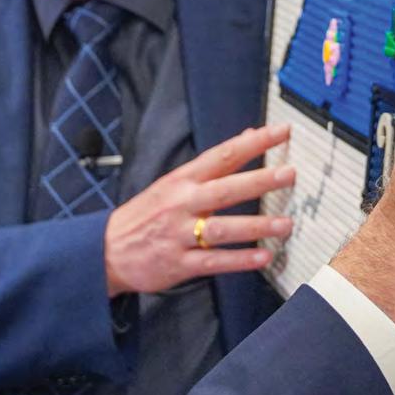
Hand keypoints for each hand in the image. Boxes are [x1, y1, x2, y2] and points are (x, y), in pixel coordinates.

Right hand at [104, 124, 293, 295]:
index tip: (281, 132)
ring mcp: (179, 234)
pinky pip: (214, 261)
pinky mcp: (179, 263)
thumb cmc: (145, 214)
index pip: (222, 155)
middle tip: (289, 174)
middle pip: (225, 189)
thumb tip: (246, 136)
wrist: (106, 249)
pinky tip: (263, 257)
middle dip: (258, 181)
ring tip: (285, 224)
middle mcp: (182, 203)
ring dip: (256, 226)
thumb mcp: (173, 182)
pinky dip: (240, 260)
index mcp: (182, 180)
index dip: (253, 143)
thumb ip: (211, 165)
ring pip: (223, 227)